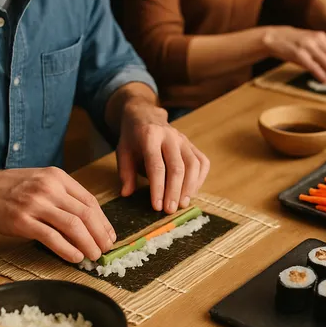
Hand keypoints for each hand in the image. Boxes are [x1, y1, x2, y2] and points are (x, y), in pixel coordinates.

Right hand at [0, 167, 115, 262]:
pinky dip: (67, 249)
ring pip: (73, 226)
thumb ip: (65, 196)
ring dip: (88, 243)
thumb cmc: (14, 188)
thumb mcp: (43, 181)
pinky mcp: (23, 221)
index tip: (110, 235)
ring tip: (94, 255)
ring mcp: (35, 204)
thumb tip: (90, 221)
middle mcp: (49, 188)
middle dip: (100, 234)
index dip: (103, 221)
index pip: (90, 200)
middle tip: (106, 249)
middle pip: (85, 214)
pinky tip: (75, 257)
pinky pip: (52, 237)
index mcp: (58, 177)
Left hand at [116, 99, 209, 214]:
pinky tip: (191, 193)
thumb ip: (125, 172)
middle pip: (177, 168)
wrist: (145, 116)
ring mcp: (184, 140)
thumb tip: (126, 193)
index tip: (156, 207)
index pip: (156, 166)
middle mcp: (170, 136)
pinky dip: (200, 180)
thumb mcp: (123, 152)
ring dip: (189, 188)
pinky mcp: (192, 145)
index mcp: (150, 136)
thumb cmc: (133, 138)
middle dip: (174, 192)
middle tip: (170, 210)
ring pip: (193, 165)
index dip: (158, 188)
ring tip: (182, 205)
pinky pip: (203, 163)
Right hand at [263, 26, 325, 82]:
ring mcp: (308, 47)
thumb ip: (321, 53)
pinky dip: (322, 75)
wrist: (275, 38)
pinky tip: (324, 81)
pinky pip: (314, 67)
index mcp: (321, 37)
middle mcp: (316, 40)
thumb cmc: (293, 44)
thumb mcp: (310, 44)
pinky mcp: (299, 54)